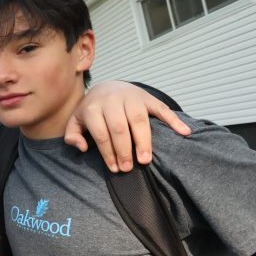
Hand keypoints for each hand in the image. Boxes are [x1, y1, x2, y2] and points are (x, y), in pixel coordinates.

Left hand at [65, 81, 190, 171]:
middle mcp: (113, 100)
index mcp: (94, 107)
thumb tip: (82, 147)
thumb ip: (72, 135)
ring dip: (143, 141)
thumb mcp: (76, 121)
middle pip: (120, 128)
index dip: (108, 153)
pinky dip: (174, 120)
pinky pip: (162, 108)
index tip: (114, 169)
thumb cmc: (92, 110)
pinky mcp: (147, 97)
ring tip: (145, 160)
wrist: (107, 86)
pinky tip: (184, 132)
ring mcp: (132, 97)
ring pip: (139, 120)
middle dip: (124, 150)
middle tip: (128, 168)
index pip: (102, 134)